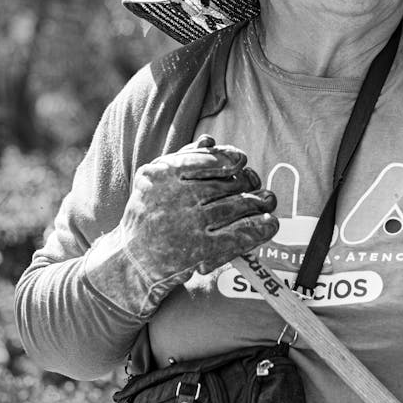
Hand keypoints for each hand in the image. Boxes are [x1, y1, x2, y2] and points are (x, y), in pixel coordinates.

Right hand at [120, 134, 276, 288]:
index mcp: (165, 174)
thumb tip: (210, 142)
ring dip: (259, 203)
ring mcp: (191, 224)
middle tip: (255, 183)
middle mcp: (178, 197)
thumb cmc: (147, 214)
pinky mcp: (201, 250)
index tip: (241, 161)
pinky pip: (240, 235)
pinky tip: (270, 224)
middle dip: (248, 182)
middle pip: (228, 183)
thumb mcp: (154, 179)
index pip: (209, 159)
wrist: (132, 260)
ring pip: (238, 206)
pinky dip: (260, 228)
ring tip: (267, 201)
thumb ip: (183, 158)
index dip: (231, 159)